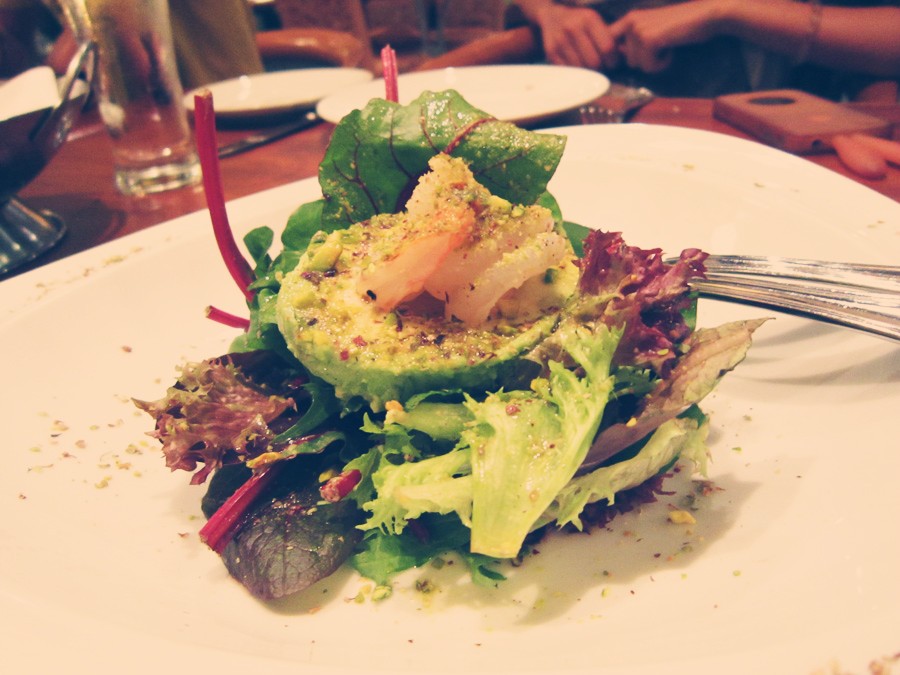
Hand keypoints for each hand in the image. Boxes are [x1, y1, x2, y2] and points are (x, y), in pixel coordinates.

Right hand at [534, 5, 618, 69]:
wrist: (552, 16)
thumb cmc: (580, 21)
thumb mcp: (595, 21)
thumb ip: (609, 36)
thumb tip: (624, 55)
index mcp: (589, 18)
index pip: (607, 47)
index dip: (613, 59)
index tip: (613, 62)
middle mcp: (573, 28)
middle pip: (594, 61)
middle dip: (601, 67)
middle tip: (601, 66)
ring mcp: (561, 41)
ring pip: (582, 68)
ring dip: (588, 71)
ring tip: (589, 65)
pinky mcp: (551, 52)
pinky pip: (569, 70)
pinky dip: (576, 71)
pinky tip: (578, 65)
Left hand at [610, 0, 731, 72]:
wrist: (708, 15)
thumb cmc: (685, 27)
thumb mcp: (654, 31)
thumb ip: (636, 43)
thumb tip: (617, 63)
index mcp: (630, 18)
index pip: (610, 45)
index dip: (617, 58)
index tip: (629, 62)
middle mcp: (630, 21)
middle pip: (628, 61)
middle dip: (646, 61)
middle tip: (664, 46)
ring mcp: (638, 29)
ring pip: (638, 65)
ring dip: (655, 62)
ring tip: (670, 44)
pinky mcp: (648, 39)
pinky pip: (649, 67)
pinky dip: (663, 64)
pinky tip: (673, 48)